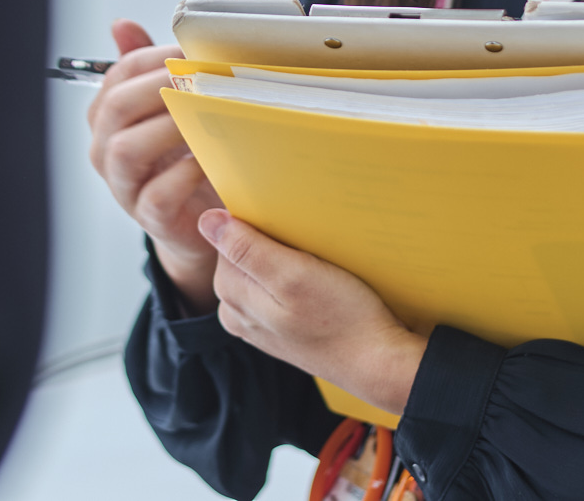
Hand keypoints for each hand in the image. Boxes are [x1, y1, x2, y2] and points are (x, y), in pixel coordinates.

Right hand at [86, 20, 223, 312]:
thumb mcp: (168, 107)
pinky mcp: (151, 218)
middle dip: (158, 86)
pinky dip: (183, 174)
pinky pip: (158, 195)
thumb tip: (120, 24)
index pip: (118, 76)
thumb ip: (149, 67)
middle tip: (198, 78)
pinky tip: (207, 158)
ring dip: (167, 126)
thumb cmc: (185, 153)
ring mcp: (125, 187)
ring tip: (203, 114)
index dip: (154, 58)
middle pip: (115, 108)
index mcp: (108, 117)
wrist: (203, 217)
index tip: (191, 52)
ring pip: (126, 150)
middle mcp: (107, 150)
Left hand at [200, 209, 428, 417]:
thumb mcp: (294, 274)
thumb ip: (247, 249)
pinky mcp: (280, 330)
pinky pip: (274, 290)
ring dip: (282, 259)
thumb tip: (205, 220)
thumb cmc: (342, 317)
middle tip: (307, 246)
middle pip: (239, 255)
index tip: (290, 230)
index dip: (258, 224)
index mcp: (233, 296)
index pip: (226, 238)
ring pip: (258, 271)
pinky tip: (316, 282)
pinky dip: (292, 278)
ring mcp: (258, 324)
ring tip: (315, 264)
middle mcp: (237, 313)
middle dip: (268, 242)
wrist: (377, 363)